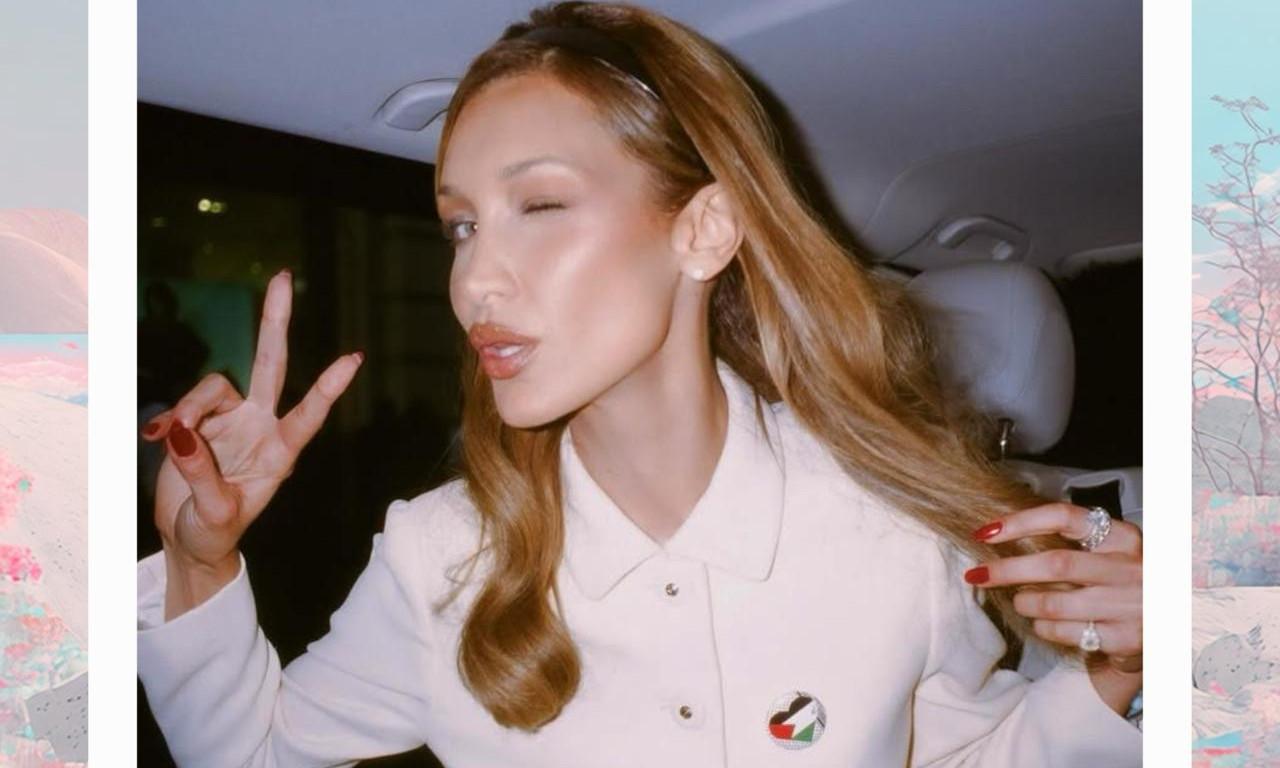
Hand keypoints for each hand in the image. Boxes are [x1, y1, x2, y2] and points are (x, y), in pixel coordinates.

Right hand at [141, 270, 363, 575]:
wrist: (192, 539)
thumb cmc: (216, 533)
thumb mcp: (215, 514)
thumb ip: (201, 474)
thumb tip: (183, 435)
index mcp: (280, 452)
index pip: (308, 415)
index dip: (328, 388)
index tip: (355, 359)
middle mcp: (260, 427)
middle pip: (271, 364)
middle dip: (274, 321)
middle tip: (283, 276)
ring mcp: (231, 420)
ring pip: (212, 387)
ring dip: (190, 409)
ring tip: (172, 444)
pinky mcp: (199, 422)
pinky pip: (184, 405)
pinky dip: (169, 419)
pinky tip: (156, 439)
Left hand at [965, 503, 1142, 670]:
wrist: (1177, 622)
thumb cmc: (1127, 579)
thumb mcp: (1111, 550)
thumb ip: (1072, 540)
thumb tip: (1003, 534)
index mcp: (1122, 536)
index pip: (1064, 517)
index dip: (1020, 522)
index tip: (985, 531)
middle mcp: (1130, 567)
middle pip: (1055, 563)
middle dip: (1008, 569)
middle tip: (977, 574)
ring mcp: (1130, 604)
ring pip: (1056, 603)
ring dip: (1026, 602)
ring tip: (1018, 600)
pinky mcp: (1126, 638)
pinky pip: (1068, 633)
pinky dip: (1045, 628)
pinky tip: (1042, 623)